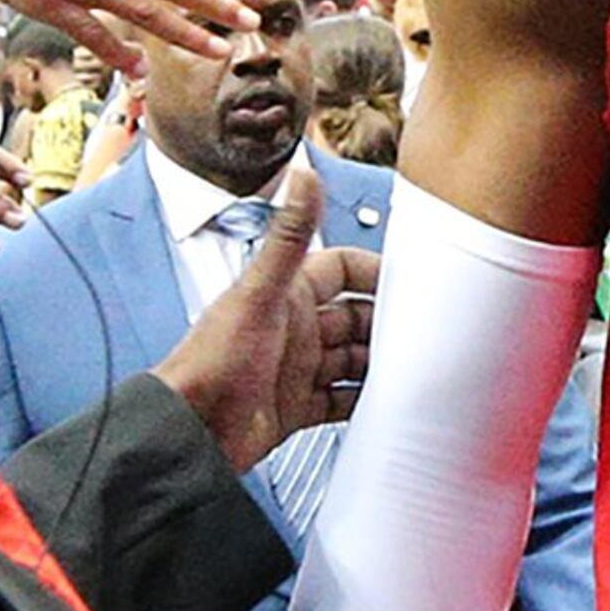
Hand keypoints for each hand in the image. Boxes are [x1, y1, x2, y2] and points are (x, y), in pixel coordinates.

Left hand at [150, 165, 379, 474]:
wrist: (189, 433)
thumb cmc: (211, 363)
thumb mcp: (259, 294)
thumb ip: (288, 236)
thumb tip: (303, 177)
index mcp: (286, 295)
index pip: (342, 269)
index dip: (375, 272)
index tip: (410, 281)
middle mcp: (293, 328)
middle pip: (355, 316)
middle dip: (385, 322)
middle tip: (420, 331)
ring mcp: (294, 368)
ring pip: (352, 357)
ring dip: (379, 362)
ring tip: (410, 367)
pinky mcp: (294, 407)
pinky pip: (339, 399)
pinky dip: (362, 400)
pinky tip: (382, 401)